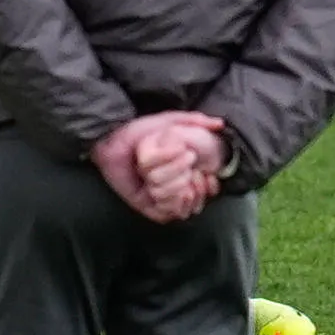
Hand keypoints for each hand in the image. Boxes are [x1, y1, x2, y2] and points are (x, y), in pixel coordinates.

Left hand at [93, 112, 225, 223]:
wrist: (114, 139)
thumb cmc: (141, 130)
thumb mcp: (171, 121)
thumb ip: (196, 120)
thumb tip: (220, 125)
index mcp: (180, 170)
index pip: (204, 190)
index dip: (208, 186)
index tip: (207, 175)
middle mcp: (171, 184)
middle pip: (192, 199)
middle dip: (193, 184)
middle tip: (192, 172)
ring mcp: (158, 195)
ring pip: (180, 207)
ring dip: (180, 191)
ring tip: (177, 178)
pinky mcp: (143, 203)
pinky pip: (162, 214)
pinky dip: (167, 203)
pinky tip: (162, 188)